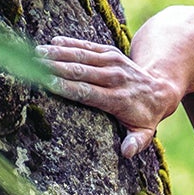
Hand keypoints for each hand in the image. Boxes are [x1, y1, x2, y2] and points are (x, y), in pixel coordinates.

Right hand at [39, 36, 177, 158]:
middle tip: (33, 64)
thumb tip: (126, 153)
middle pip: (80, 71)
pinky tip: (53, 41)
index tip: (47, 82)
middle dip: (56, 67)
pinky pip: (88, 46)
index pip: (87, 92)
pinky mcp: (110, 51)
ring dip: (58, 53)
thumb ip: (136, 143)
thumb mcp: (144, 133)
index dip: (67, 87)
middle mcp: (114, 78)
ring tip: (36, 52)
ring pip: (81, 55)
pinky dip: (70, 43)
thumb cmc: (146, 115)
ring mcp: (112, 62)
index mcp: (117, 99)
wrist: (160, 88)